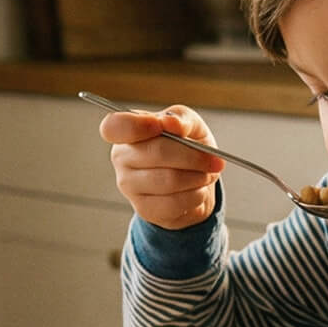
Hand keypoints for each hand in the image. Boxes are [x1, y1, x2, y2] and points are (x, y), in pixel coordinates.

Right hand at [98, 105, 222, 229]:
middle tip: (214, 160)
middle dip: (194, 157)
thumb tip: (171, 122)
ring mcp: (129, 185)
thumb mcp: (189, 124)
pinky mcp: (143, 208)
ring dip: (198, 178)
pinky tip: (197, 190)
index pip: (113, 127)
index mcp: (126, 130)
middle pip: (156, 153)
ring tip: (206, 174)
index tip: (161, 126)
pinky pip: (174, 203)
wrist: (194, 180)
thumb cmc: (187, 146)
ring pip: (169, 180)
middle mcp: (121, 157)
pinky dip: (195, 196)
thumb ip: (180, 118)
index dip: (136, 126)